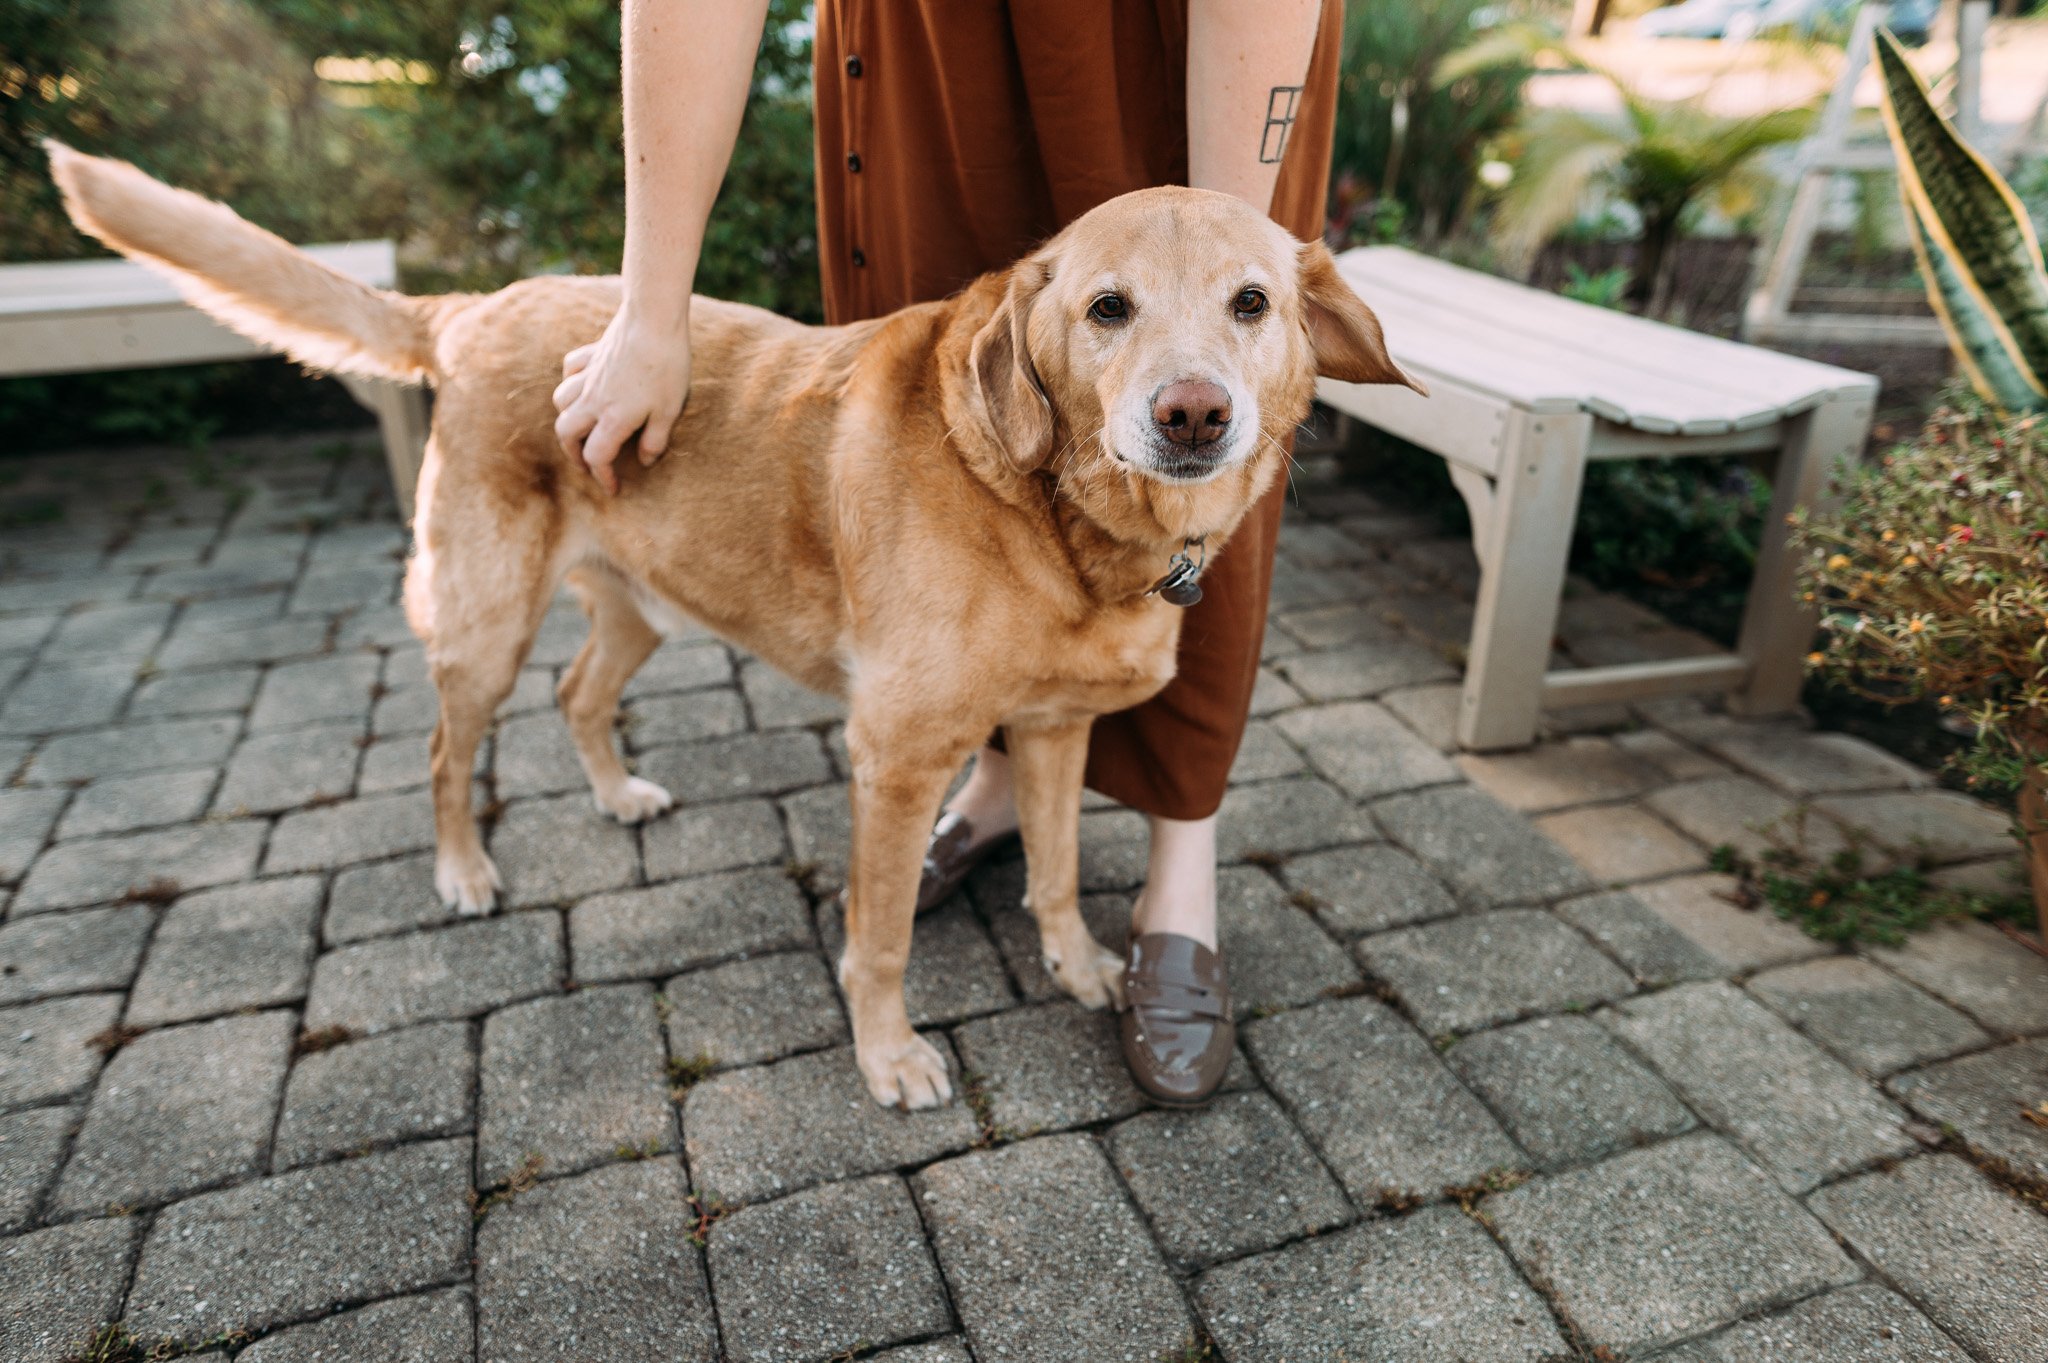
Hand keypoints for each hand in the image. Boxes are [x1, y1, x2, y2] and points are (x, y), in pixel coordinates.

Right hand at [551, 310, 691, 493]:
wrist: (654, 320)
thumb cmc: (668, 367)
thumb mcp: (670, 411)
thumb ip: (655, 440)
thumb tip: (644, 462)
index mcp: (613, 418)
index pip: (596, 457)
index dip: (603, 477)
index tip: (614, 488)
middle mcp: (593, 400)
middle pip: (566, 433)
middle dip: (573, 453)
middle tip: (589, 462)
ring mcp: (589, 375)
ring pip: (561, 402)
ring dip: (568, 418)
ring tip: (583, 427)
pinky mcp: (591, 354)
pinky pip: (570, 371)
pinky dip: (571, 382)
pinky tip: (583, 385)